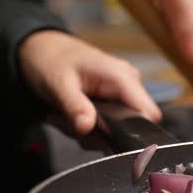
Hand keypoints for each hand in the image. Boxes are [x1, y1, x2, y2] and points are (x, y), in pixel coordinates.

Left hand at [17, 30, 160, 134]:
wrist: (43, 50)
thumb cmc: (52, 60)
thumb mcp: (59, 84)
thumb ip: (75, 106)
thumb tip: (87, 127)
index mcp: (122, 77)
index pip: (149, 114)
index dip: (137, 134)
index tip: (108, 143)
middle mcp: (127, 86)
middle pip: (129, 129)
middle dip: (99, 136)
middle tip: (70, 125)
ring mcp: (120, 95)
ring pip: (115, 132)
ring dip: (88, 133)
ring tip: (65, 117)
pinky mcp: (111, 103)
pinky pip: (106, 128)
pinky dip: (86, 129)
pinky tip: (70, 117)